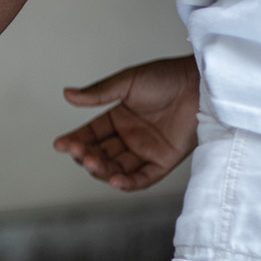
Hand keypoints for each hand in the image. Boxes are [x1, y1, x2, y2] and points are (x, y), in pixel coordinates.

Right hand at [53, 55, 199, 189]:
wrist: (199, 85)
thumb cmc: (167, 77)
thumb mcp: (126, 82)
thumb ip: (98, 93)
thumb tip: (67, 95)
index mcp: (119, 118)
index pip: (91, 134)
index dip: (75, 140)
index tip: (61, 144)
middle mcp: (130, 137)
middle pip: (101, 154)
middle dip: (86, 156)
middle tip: (79, 152)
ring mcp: (146, 151)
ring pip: (117, 168)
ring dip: (102, 170)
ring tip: (93, 163)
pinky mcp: (164, 161)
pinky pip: (143, 178)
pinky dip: (128, 183)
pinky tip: (114, 180)